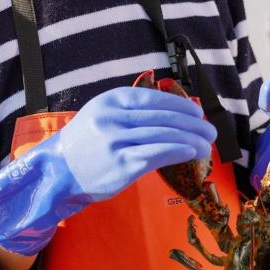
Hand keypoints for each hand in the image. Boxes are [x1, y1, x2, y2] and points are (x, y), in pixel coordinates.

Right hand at [58, 86, 216, 200]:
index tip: (197, 114)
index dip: (180, 105)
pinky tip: (190, 152)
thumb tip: (173, 114)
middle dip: (192, 124)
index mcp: (110, 101)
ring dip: (190, 139)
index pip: (153, 99)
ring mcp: (116, 141)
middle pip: (162, 117)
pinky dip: (177, 151)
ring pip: (163, 135)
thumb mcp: (102, 114)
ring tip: (206, 145)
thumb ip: (130, 111)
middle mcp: (113, 118)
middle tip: (210, 130)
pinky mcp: (121, 165)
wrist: (59, 170)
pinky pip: (157, 154)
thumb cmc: (86, 143)